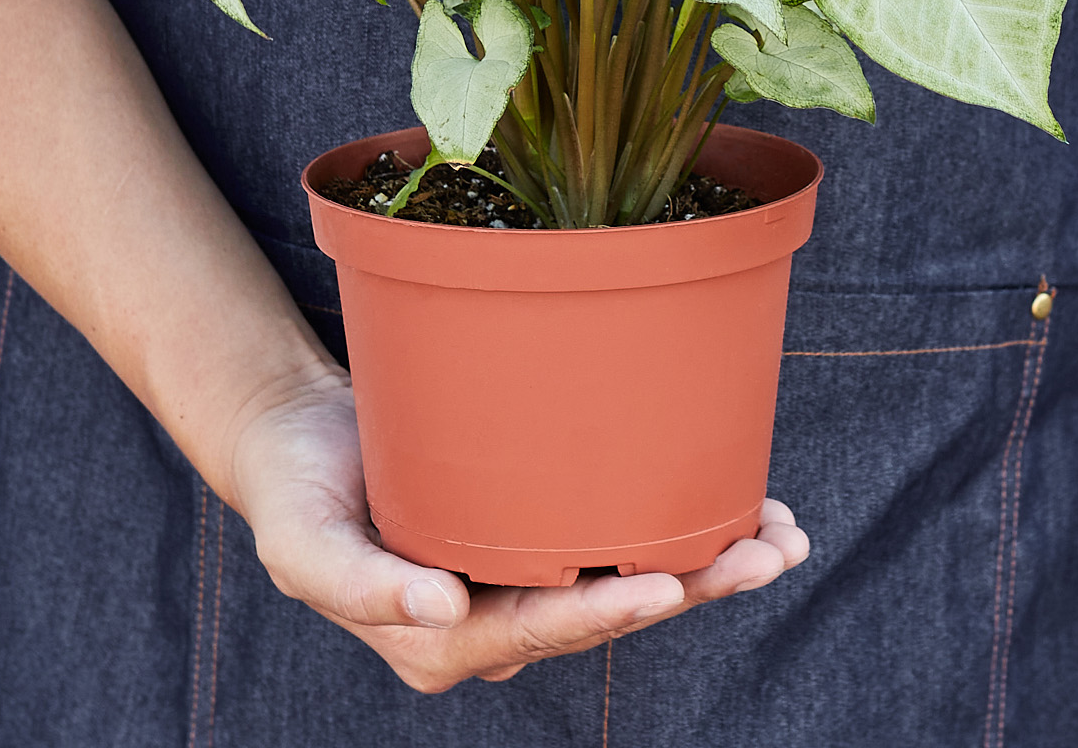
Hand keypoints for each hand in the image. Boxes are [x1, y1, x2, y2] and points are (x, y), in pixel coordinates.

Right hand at [229, 370, 810, 692]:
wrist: (301, 439)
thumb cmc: (297, 492)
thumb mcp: (302, 543)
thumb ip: (360, 584)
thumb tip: (439, 609)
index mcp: (447, 639)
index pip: (540, 629)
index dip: (605, 613)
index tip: (666, 589)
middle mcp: (499, 619)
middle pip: (607, 608)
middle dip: (692, 586)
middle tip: (767, 554)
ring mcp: (524, 574)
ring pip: (628, 575)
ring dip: (709, 560)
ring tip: (781, 534)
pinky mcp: (538, 527)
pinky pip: (615, 533)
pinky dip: (678, 519)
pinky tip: (737, 501)